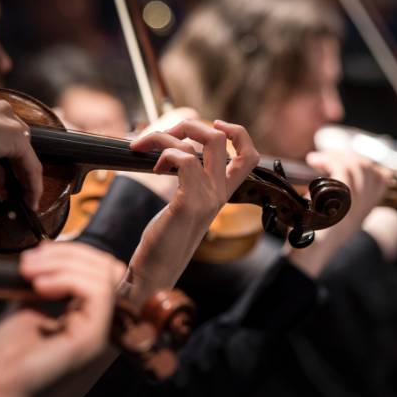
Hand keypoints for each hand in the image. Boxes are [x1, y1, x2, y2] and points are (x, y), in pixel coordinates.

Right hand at [0, 94, 42, 208]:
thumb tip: (1, 179)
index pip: (3, 135)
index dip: (7, 161)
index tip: (5, 182)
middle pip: (17, 143)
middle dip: (17, 170)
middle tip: (14, 192)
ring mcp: (8, 119)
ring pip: (25, 153)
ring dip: (26, 178)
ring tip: (26, 199)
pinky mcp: (15, 135)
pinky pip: (30, 163)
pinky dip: (33, 182)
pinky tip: (30, 197)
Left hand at [0, 241, 122, 396]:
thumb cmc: (5, 360)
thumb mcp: (27, 306)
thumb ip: (47, 283)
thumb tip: (53, 253)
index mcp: (86, 316)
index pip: (101, 270)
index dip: (72, 254)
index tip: (35, 255)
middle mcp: (99, 324)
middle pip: (108, 267)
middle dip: (68, 253)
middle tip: (29, 261)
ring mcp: (99, 332)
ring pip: (105, 275)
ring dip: (65, 263)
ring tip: (29, 272)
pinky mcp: (93, 339)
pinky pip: (99, 292)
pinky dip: (69, 278)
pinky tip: (40, 285)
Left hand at [123, 119, 259, 304]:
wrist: (156, 271)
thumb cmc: (165, 239)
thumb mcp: (185, 204)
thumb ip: (190, 181)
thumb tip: (177, 150)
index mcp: (223, 193)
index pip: (250, 155)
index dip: (237, 132)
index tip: (214, 125)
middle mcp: (220, 193)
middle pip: (221, 137)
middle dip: (189, 125)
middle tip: (165, 136)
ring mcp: (208, 197)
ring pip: (204, 142)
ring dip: (166, 136)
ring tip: (146, 148)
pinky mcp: (189, 202)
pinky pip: (185, 159)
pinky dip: (166, 153)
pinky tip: (155, 169)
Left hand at [289, 150, 393, 276]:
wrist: (307, 256)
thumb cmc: (311, 238)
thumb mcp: (331, 217)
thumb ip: (337, 200)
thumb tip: (329, 173)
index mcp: (364, 211)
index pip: (383, 178)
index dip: (367, 164)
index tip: (346, 161)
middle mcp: (364, 207)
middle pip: (368, 168)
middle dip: (347, 156)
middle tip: (326, 157)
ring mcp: (355, 204)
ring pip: (356, 166)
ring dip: (335, 156)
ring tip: (316, 159)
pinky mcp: (342, 200)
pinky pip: (341, 169)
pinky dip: (327, 159)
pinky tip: (314, 160)